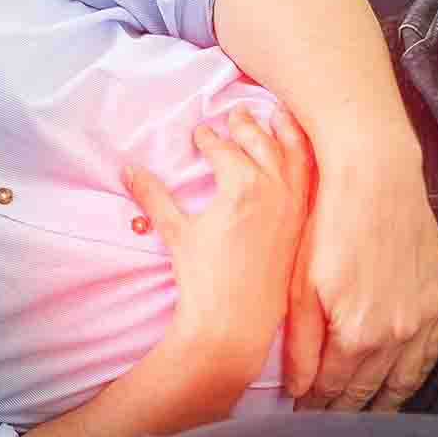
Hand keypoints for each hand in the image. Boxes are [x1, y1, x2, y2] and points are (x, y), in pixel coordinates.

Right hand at [123, 105, 312, 373]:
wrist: (234, 324)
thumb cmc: (204, 278)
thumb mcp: (175, 231)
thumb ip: (154, 196)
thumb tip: (128, 170)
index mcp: (242, 186)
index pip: (224, 150)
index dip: (209, 139)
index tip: (200, 132)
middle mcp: (274, 190)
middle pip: (261, 144)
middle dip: (246, 126)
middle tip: (237, 112)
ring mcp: (293, 208)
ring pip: (293, 158)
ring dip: (284, 134)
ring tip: (278, 117)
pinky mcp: (302, 226)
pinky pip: (309, 183)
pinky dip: (304, 162)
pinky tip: (299, 157)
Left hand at [285, 142, 437, 411]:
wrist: (374, 179)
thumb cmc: (327, 224)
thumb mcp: (300, 284)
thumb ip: (300, 340)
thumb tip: (297, 385)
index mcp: (357, 333)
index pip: (333, 387)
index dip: (315, 402)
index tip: (303, 410)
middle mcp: (396, 334)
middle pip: (369, 389)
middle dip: (344, 406)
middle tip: (325, 415)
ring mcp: (422, 318)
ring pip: (404, 378)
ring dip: (383, 399)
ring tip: (364, 412)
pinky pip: (431, 352)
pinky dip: (415, 373)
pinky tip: (403, 380)